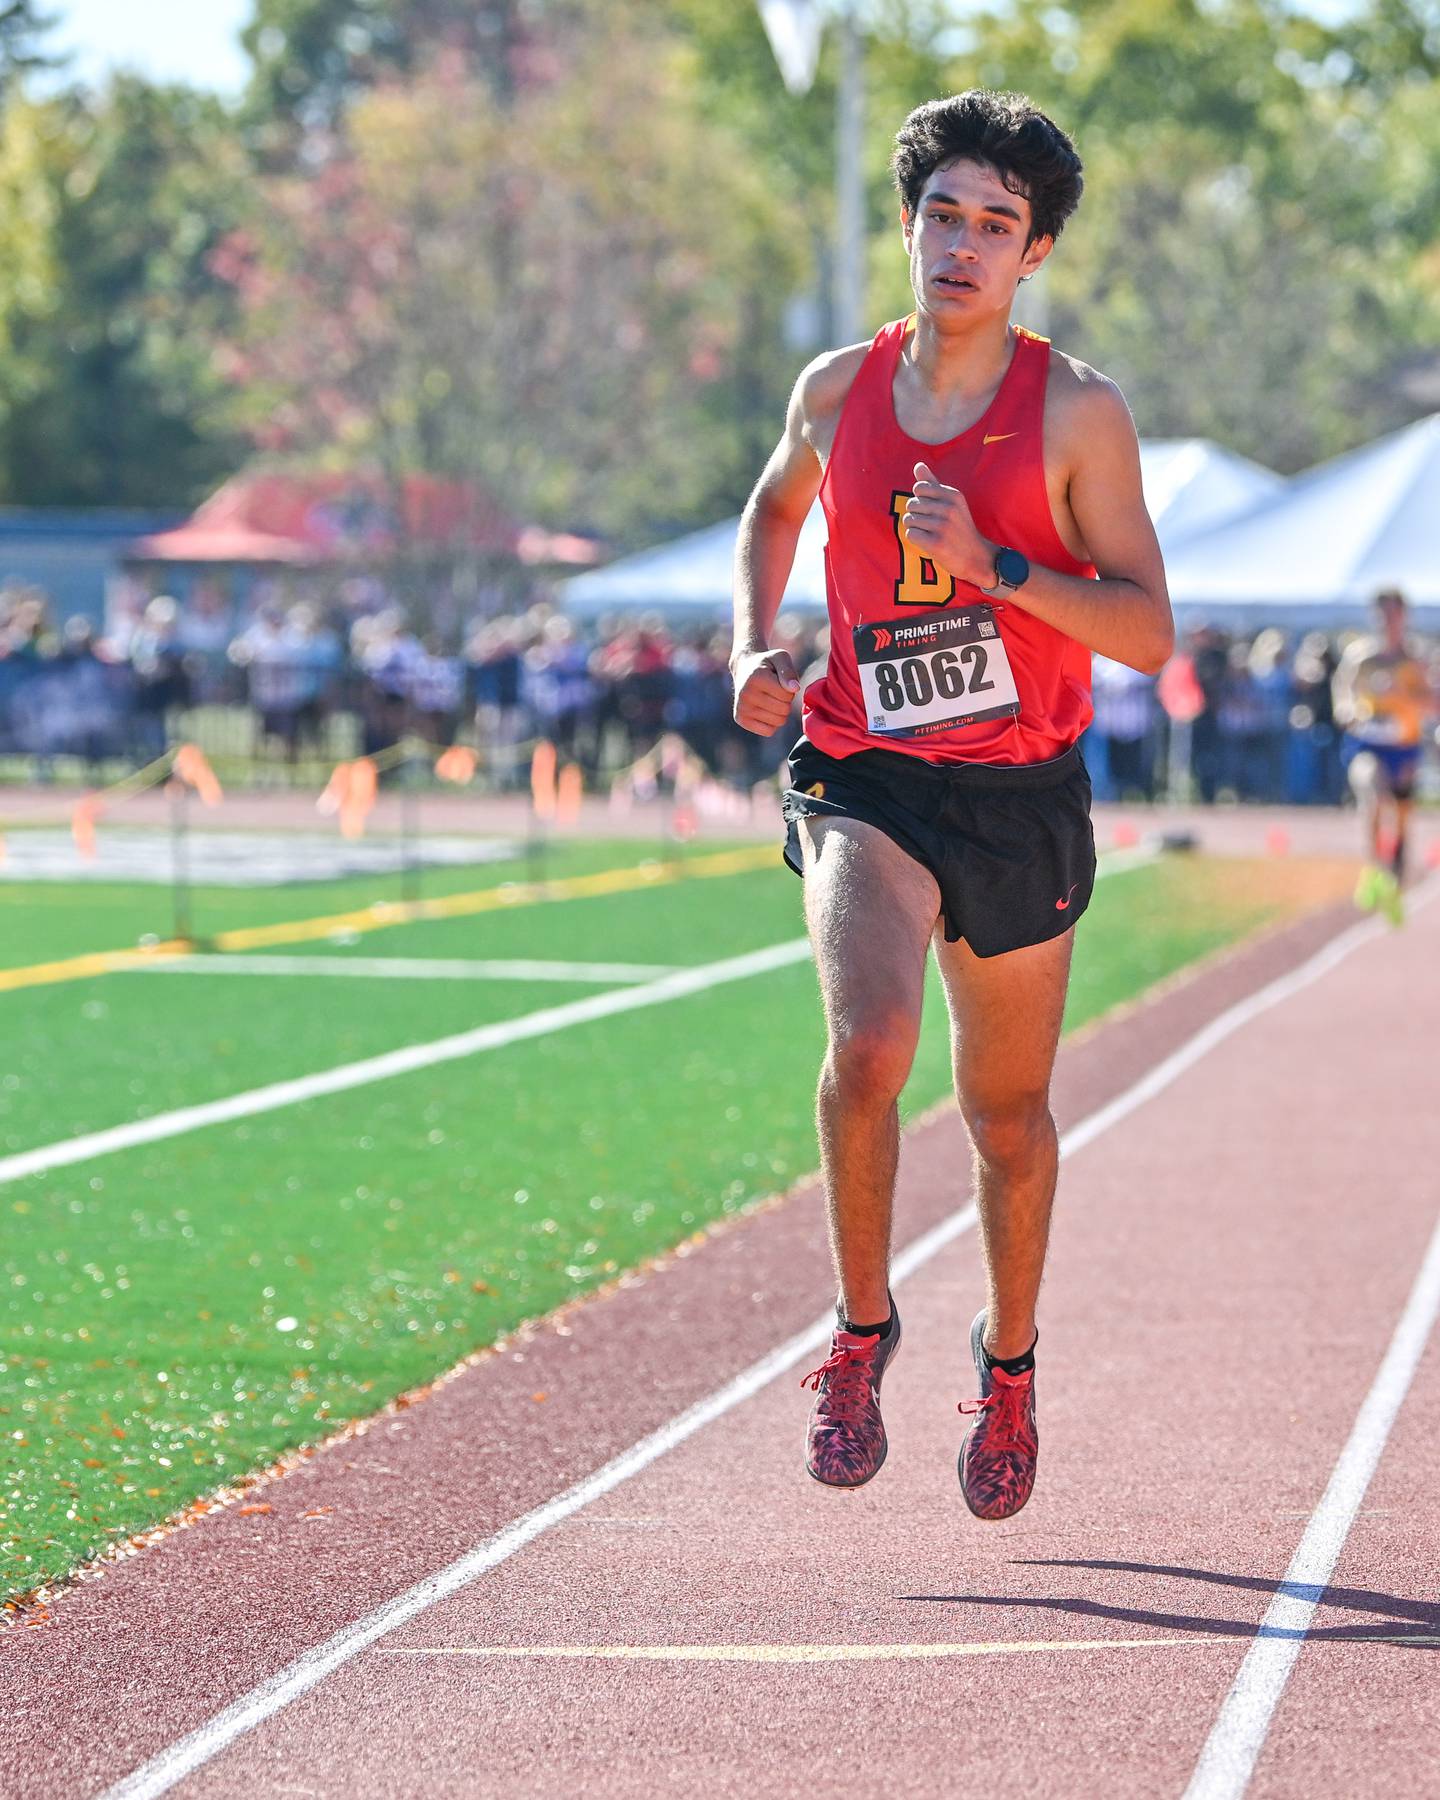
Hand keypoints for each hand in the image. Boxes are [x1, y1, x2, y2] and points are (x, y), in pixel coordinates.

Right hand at [731, 647, 800, 735]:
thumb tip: (794, 688)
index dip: (789, 688)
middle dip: (785, 701)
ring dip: (780, 712)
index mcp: (756, 678)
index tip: (780, 681)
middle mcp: (746, 695)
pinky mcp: (741, 720)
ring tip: (771, 698)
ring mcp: (742, 709)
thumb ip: (789, 671)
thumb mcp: (780, 658)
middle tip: (776, 690)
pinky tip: (766, 710)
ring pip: (778, 722)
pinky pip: (769, 731)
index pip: (787, 694)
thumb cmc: (767, 663)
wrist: (744, 667)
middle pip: (784, 709)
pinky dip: (772, 723)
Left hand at [902, 461, 994, 589]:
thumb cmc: (959, 528)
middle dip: (916, 515)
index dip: (920, 500)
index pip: (919, 488)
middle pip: (911, 504)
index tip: (931, 510)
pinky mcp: (936, 543)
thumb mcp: (952, 502)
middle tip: (931, 525)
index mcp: (953, 495)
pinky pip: (910, 534)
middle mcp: (949, 508)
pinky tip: (928, 542)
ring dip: (915, 528)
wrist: (975, 557)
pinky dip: (915, 539)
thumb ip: (933, 483)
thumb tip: (918, 465)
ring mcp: (942, 526)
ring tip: (930, 533)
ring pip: (909, 520)